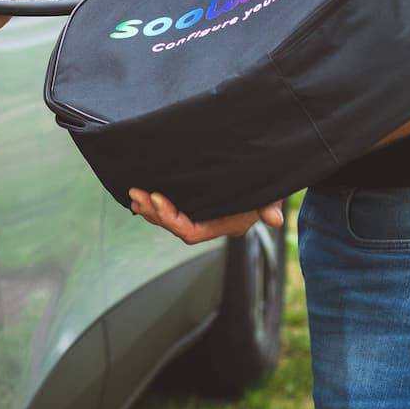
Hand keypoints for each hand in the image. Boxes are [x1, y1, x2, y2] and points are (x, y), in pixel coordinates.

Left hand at [127, 188, 285, 244]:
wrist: (267, 176)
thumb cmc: (267, 185)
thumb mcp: (270, 195)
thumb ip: (270, 208)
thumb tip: (275, 220)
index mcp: (225, 225)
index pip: (192, 232)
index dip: (172, 219)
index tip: (158, 199)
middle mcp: (211, 223)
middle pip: (176, 226)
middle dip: (154, 212)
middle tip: (137, 195)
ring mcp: (203, 214)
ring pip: (170, 219)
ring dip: (150, 209)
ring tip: (134, 195)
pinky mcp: (196, 203)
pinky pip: (172, 209)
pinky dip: (156, 204)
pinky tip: (142, 196)